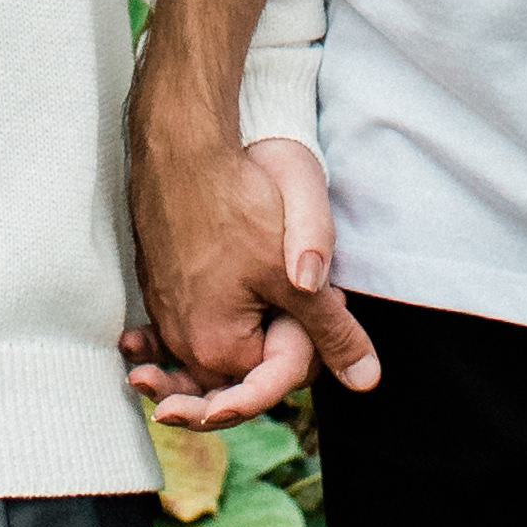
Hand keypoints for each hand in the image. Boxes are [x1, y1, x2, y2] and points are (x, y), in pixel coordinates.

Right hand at [123, 109, 375, 425]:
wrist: (181, 147)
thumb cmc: (237, 205)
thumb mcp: (297, 277)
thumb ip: (333, 333)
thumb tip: (366, 379)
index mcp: (215, 352)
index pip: (282, 377)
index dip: (312, 337)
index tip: (318, 290)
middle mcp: (182, 343)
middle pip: (250, 363)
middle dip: (281, 330)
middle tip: (295, 276)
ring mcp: (165, 314)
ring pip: (226, 335)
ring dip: (254, 314)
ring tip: (267, 263)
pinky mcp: (160, 286)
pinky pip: (198, 312)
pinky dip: (221, 302)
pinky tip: (234, 267)